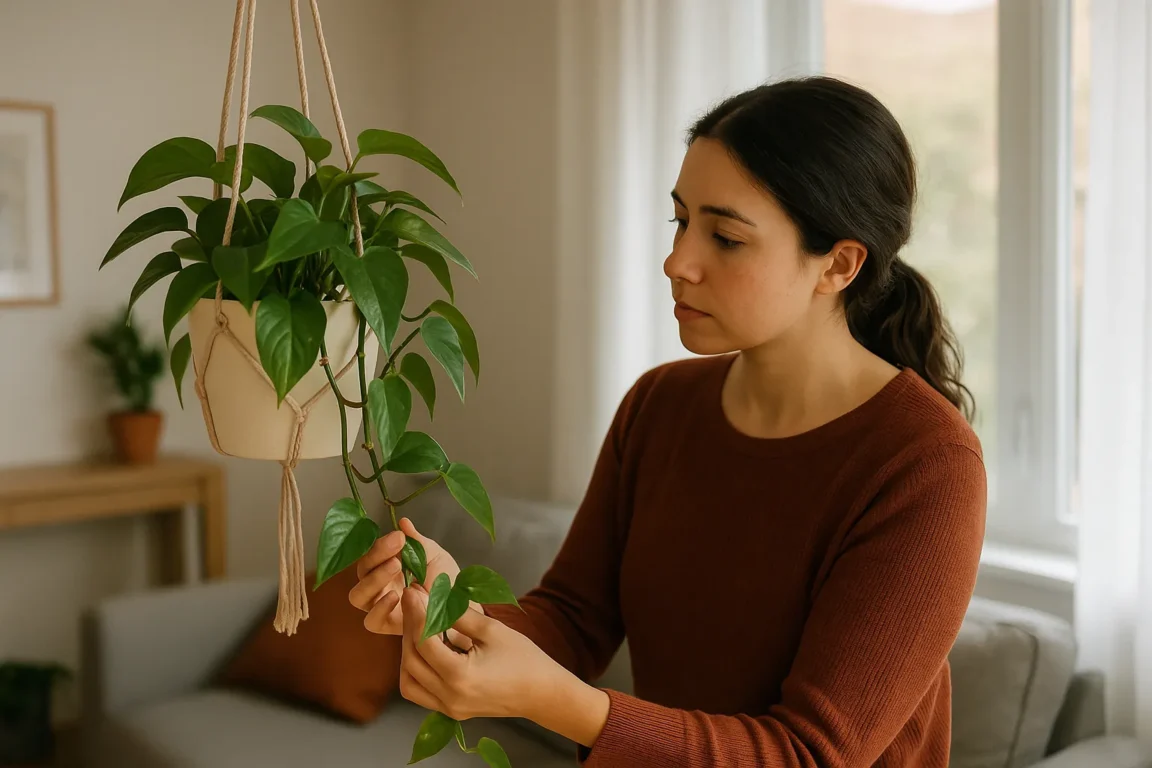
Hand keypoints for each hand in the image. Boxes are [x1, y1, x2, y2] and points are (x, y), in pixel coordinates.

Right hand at [349, 517, 467, 641]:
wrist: (463, 604)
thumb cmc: (446, 578)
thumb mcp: (433, 555)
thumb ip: (416, 541)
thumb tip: (403, 522)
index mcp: (387, 565)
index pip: (371, 553)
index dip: (380, 545)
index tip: (398, 537)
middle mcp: (380, 585)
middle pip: (362, 571)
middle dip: (376, 556)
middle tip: (398, 552)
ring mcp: (382, 605)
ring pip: (358, 596)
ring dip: (373, 579)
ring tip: (396, 567)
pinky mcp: (389, 625)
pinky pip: (371, 621)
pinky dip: (379, 608)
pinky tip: (395, 596)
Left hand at [398, 587, 610, 746]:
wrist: (541, 693)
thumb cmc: (524, 659)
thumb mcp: (492, 630)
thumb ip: (459, 615)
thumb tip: (434, 597)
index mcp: (460, 676)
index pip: (424, 642)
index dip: (416, 613)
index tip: (412, 592)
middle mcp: (449, 696)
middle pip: (411, 660)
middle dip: (409, 628)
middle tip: (413, 603)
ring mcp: (448, 708)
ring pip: (409, 680)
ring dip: (408, 652)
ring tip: (417, 626)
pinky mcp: (450, 711)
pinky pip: (419, 692)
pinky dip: (415, 671)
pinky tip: (424, 651)